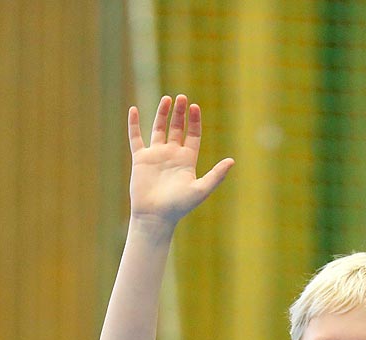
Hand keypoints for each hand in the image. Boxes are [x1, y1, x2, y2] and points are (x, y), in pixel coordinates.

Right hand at [128, 95, 233, 223]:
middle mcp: (172, 155)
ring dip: (162, 114)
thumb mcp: (201, 189)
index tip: (195, 107)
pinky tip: (133, 110)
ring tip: (167, 99)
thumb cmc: (179, 206)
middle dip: (180, 113)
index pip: (193, 135)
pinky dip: (134, 124)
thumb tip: (232, 161)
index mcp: (187, 160)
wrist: (155, 216)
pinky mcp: (141, 159)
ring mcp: (156, 155)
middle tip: (182, 97)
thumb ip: (216, 175)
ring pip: (159, 129)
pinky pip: (136, 138)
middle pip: (177, 128)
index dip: (195, 121)